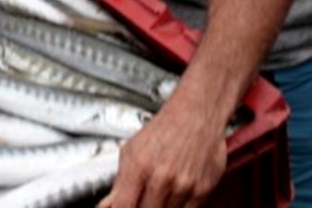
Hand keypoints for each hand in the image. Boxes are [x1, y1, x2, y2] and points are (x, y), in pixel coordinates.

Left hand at [98, 91, 226, 207]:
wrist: (196, 113)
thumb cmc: (163, 129)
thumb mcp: (131, 151)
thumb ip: (119, 183)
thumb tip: (108, 205)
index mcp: (139, 167)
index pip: (124, 207)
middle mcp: (162, 178)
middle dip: (142, 207)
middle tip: (142, 197)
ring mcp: (184, 186)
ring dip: (160, 206)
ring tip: (159, 192)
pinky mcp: (203, 190)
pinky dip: (179, 206)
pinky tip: (175, 194)